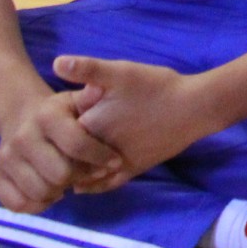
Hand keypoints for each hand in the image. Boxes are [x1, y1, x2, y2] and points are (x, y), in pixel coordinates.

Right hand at [0, 86, 126, 212]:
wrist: (21, 116)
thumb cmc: (60, 112)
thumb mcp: (76, 100)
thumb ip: (90, 97)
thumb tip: (100, 88)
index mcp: (46, 116)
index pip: (77, 145)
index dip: (100, 157)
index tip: (115, 162)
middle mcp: (22, 137)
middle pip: (60, 174)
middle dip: (82, 177)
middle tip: (91, 174)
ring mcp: (5, 159)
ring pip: (40, 191)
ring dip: (61, 191)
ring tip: (71, 181)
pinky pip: (18, 204)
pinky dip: (38, 205)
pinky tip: (50, 192)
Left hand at [51, 56, 218, 185]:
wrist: (195, 107)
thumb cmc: (157, 87)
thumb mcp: (121, 72)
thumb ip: (88, 69)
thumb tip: (56, 62)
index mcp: (89, 126)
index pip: (56, 137)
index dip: (53, 133)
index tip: (51, 127)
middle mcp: (98, 150)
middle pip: (67, 158)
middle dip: (60, 154)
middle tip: (55, 148)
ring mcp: (117, 164)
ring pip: (83, 175)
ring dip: (73, 172)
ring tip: (67, 164)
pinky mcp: (134, 170)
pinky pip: (105, 184)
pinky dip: (91, 185)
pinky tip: (84, 183)